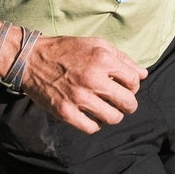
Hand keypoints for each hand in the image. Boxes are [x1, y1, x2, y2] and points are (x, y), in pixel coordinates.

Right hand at [24, 34, 146, 131]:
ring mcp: (79, 97)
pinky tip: (91, 116)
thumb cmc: (66, 50)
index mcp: (102, 60)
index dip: (133, 86)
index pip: (134, 81)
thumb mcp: (96, 45)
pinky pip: (92, 128)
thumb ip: (122, 59)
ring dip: (113, 116)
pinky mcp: (66, 112)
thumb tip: (143, 74)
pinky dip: (95, 124)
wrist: (32, 60)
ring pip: (113, 118)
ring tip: (106, 110)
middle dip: (128, 105)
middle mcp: (93, 79)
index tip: (126, 87)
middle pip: (128, 103)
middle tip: (121, 103)